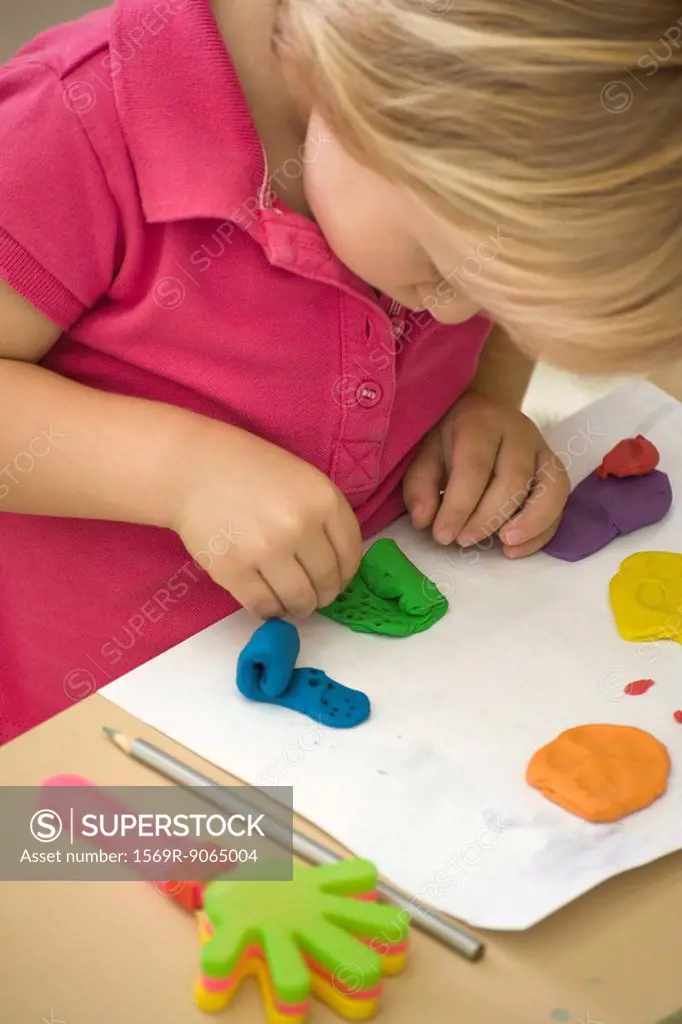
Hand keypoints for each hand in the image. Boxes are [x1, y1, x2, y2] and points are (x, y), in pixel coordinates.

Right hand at [172, 423, 362, 618]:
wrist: (194, 469)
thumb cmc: (251, 472)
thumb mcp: (303, 480)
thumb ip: (325, 518)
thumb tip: (339, 568)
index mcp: (323, 500)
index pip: (351, 555)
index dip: (346, 574)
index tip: (336, 579)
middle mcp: (300, 526)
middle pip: (328, 582)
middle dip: (323, 595)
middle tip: (313, 595)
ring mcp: (266, 550)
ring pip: (300, 601)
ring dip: (299, 608)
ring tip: (292, 602)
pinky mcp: (234, 571)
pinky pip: (265, 607)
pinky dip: (271, 611)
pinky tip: (268, 600)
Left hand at [402, 394, 569, 557]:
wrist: (485, 413)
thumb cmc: (453, 439)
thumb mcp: (426, 454)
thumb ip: (420, 485)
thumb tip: (424, 520)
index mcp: (481, 423)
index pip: (474, 467)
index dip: (459, 506)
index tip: (442, 535)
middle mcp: (519, 433)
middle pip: (514, 478)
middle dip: (488, 517)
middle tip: (463, 541)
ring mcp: (544, 450)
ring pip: (552, 488)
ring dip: (531, 523)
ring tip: (504, 545)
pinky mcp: (555, 470)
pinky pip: (560, 504)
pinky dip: (543, 531)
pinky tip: (515, 549)